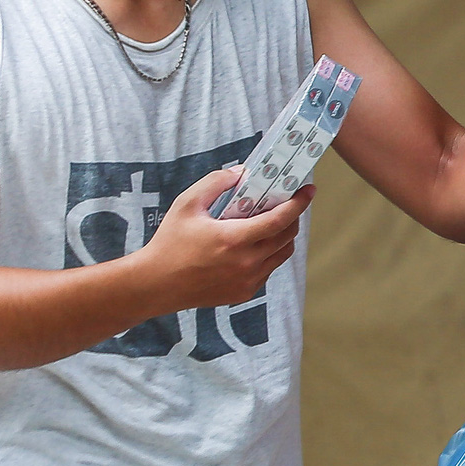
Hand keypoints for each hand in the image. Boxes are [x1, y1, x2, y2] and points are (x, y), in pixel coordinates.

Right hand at [132, 166, 312, 315]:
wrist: (155, 284)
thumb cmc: (169, 242)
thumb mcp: (187, 204)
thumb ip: (215, 183)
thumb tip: (242, 172)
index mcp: (234, 240)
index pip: (279, 220)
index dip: (298, 204)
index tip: (309, 190)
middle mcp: (246, 264)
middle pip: (287, 236)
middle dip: (292, 217)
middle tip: (287, 203)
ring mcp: (248, 282)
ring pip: (281, 255)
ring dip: (283, 236)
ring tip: (271, 222)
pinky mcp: (244, 293)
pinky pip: (268, 270)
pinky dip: (269, 255)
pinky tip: (254, 244)